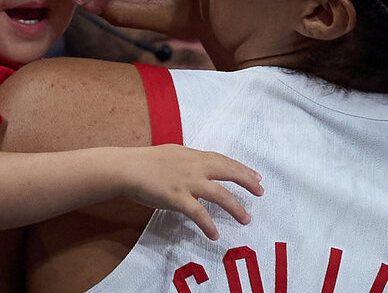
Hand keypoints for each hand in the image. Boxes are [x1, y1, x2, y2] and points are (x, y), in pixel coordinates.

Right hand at [119, 144, 262, 239]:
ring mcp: (188, 182)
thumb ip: (189, 161)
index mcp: (194, 156)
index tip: (255, 175)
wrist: (127, 168)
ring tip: (246, 219)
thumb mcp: (173, 154)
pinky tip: (215, 234)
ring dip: (235, 208)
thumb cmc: (146, 161)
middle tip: (260, 191)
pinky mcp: (177, 198)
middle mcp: (195, 167)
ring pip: (220, 194)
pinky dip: (208, 225)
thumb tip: (199, 167)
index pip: (223, 160)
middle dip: (247, 182)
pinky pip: (198, 213)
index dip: (241, 168)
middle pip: (228, 172)